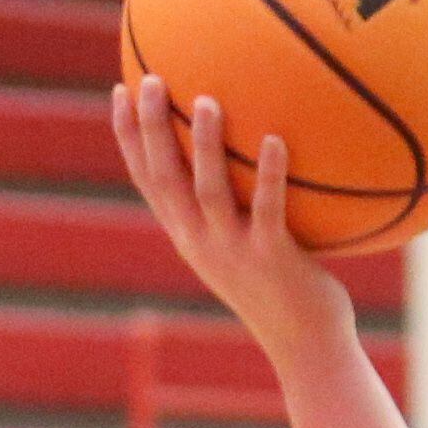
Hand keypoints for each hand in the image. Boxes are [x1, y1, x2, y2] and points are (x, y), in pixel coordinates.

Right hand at [110, 78, 354, 363]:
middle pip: (164, 176)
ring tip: (208, 100)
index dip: (128, 135)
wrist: (308, 347)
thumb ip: (237, 212)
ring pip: (208, 191)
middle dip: (151, 127)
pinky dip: (270, 174)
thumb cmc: (286, 292)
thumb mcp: (248, 250)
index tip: (120, 90)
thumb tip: (253, 157)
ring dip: (204, 145)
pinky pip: (269, 209)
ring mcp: (233, 251)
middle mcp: (200, 241)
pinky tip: (276, 139)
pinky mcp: (272, 258)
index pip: (145, 179)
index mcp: (187, 235)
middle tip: (152, 80)